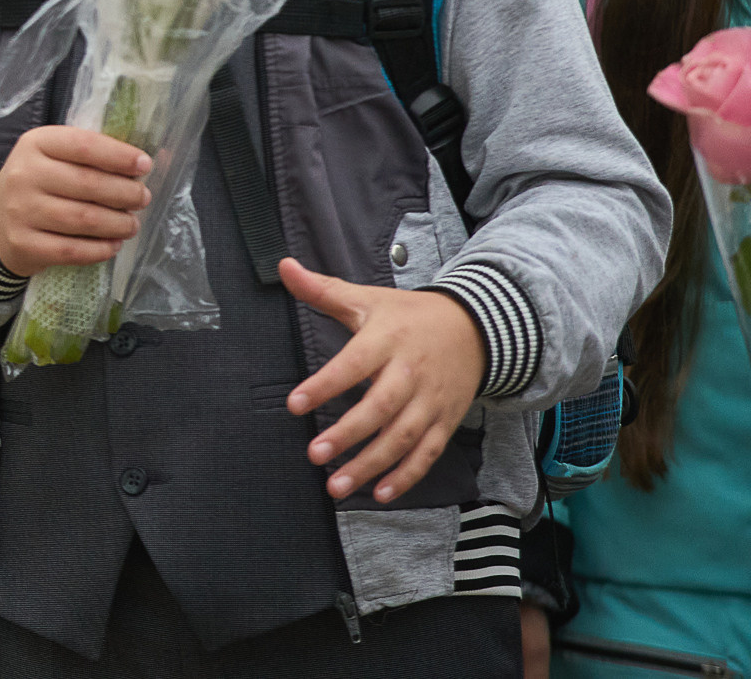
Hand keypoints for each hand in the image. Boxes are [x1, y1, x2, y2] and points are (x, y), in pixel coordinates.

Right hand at [0, 125, 152, 278]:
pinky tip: (113, 245)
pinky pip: (71, 250)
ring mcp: (21, 211)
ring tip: (131, 224)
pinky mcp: (24, 244)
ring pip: (83, 219)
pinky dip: (99, 249)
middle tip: (142, 199)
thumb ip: (94, 156)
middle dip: (125, 193)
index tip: (144, 166)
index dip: (119, 156)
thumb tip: (146, 164)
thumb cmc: (38, 183)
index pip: (83, 145)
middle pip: (88, 184)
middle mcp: (25, 174)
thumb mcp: (55, 157)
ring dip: (118, 224)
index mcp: (36, 144)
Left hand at [282, 257, 483, 503]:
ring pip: (402, 438)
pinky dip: (406, 476)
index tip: (295, 404)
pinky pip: (427, 453)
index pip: (353, 365)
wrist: (476, 328)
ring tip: (337, 484)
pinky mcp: (446, 420)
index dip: (325, 385)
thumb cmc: (409, 315)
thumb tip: (284, 265)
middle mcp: (411, 373)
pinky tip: (380, 493)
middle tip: (315, 454)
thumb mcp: (368, 298)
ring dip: (371, 464)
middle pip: (380, 408)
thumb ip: (323, 289)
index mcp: (387, 340)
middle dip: (348, 435)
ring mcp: (432, 400)